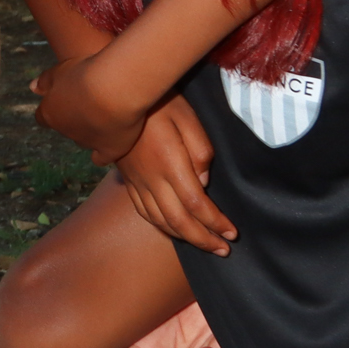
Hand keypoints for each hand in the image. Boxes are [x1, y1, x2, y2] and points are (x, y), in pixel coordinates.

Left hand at [31, 54, 152, 160]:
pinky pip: (101, 158)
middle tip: (91, 100)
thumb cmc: (86, 75)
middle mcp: (65, 132)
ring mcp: (88, 143)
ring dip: (90, 131)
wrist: (114, 89)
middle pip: (65, 127)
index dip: (52, 109)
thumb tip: (33, 87)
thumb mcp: (60, 71)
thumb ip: (45, 81)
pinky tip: (108, 146)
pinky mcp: (110, 150)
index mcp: (50, 113)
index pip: (42, 117)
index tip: (62, 101)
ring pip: (84, 140)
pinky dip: (103, 153)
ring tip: (106, 116)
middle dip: (74, 118)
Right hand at [111, 97, 236, 254]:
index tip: (232, 233)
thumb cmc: (160, 103)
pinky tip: (173, 229)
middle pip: (178, 220)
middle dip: (203, 240)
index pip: (196, 204)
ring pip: (159, 220)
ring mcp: (137, 181)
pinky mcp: (129, 179)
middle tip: (223, 250)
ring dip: (184, 238)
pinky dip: (161, 226)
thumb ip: (200, 150)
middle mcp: (151, 178)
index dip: (215, 223)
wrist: (115, 97)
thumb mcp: (187, 117)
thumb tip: (204, 183)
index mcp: (169, 164)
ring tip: (204, 244)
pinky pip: (143, 211)